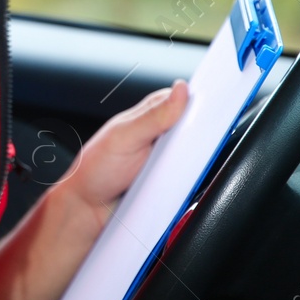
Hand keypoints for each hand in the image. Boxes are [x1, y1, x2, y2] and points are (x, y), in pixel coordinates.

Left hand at [59, 80, 188, 219]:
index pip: (186, 102)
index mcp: (149, 115)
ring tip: (183, 171)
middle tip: (191, 150)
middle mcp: (159, 135)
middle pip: (195, 131)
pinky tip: (187, 186)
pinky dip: (191, 183)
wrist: (86, 209)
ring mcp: (165, 159)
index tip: (213, 114)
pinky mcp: (168, 182)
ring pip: (196, 157)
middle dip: (202, 139)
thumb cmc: (93, 170)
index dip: (201, 106)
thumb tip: (180, 90)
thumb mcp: (124, 138)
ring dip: (197, 164)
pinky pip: (189, 180)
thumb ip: (153, 116)